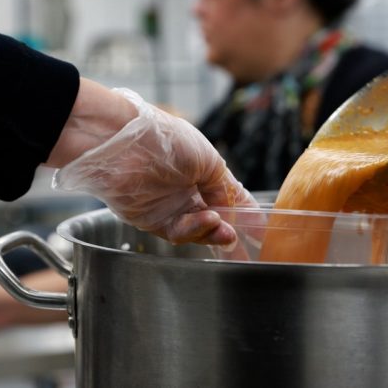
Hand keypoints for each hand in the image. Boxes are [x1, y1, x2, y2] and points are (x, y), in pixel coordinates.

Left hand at [53, 88, 255, 246]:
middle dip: (229, 233)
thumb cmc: (168, 140)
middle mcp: (186, 192)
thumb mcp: (209, 160)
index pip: (229, 198)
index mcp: (202, 172)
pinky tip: (208, 221)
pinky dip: (196, 229)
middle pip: (213, 221)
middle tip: (243, 246)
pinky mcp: (151, 220)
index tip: (262, 233)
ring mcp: (169, 207)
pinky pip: (178, 232)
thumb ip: (224, 189)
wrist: (125, 142)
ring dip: (215, 233)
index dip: (246, 215)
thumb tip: (231, 212)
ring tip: (226, 231)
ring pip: (198, 231)